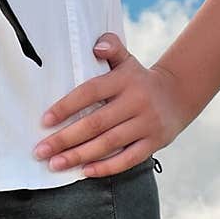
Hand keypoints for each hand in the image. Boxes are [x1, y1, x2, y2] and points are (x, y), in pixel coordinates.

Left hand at [32, 33, 189, 176]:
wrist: (178, 95)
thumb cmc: (139, 79)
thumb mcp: (126, 60)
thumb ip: (110, 46)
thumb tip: (97, 46)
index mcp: (124, 80)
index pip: (90, 92)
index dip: (66, 106)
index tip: (45, 121)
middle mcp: (136, 101)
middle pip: (96, 123)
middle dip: (65, 139)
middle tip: (41, 150)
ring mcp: (147, 124)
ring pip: (109, 143)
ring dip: (80, 156)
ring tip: (56, 163)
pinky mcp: (155, 143)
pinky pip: (129, 159)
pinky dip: (106, 167)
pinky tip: (85, 171)